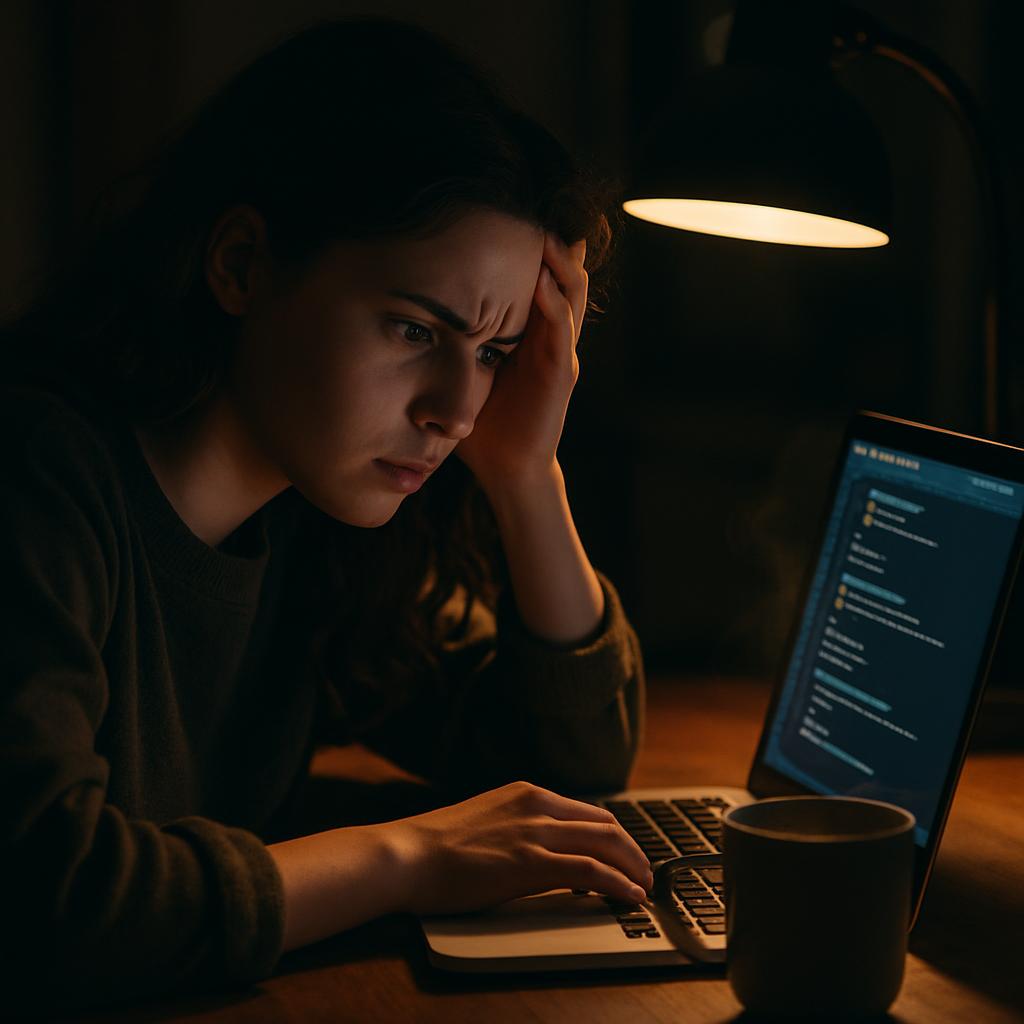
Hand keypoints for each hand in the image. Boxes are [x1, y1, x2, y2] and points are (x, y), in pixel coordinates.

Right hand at [379, 780, 651, 913]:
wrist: (407, 854)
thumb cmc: (435, 845)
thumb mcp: (486, 819)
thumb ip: (517, 825)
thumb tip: (539, 848)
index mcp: (527, 793)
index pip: (587, 811)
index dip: (613, 835)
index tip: (624, 855)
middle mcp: (537, 805)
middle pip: (605, 824)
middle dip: (632, 850)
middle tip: (643, 873)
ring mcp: (535, 832)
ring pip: (606, 843)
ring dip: (633, 867)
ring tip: (643, 888)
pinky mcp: (531, 862)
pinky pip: (591, 870)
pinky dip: (618, 883)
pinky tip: (630, 896)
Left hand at [455, 233, 587, 496]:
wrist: (507, 468)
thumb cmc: (483, 423)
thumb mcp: (463, 370)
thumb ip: (450, 341)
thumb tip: (405, 315)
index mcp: (527, 332)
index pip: (534, 276)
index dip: (528, 245)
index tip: (504, 211)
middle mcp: (548, 335)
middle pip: (559, 274)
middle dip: (548, 241)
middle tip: (527, 208)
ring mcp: (559, 352)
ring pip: (570, 294)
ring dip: (559, 263)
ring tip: (543, 233)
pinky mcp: (561, 373)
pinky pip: (562, 331)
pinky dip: (554, 304)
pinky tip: (541, 282)